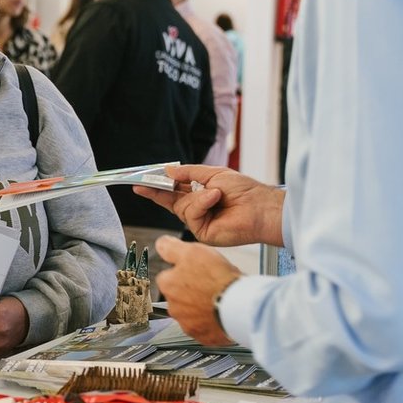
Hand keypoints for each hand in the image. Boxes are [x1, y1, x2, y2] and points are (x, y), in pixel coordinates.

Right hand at [136, 165, 284, 247]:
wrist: (261, 208)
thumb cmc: (245, 191)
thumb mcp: (213, 174)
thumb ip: (189, 172)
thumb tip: (168, 170)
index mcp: (200, 195)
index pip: (174, 190)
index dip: (158, 184)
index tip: (142, 179)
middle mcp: (198, 210)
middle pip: (169, 200)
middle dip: (156, 191)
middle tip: (141, 184)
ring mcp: (199, 222)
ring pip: (181, 206)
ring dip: (198, 196)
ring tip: (216, 193)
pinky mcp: (203, 232)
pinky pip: (191, 214)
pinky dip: (202, 203)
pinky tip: (215, 199)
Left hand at [155, 236, 240, 345]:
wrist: (238, 305)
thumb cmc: (217, 279)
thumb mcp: (192, 251)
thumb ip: (170, 248)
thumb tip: (160, 244)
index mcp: (168, 284)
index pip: (168, 276)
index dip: (185, 271)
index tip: (196, 270)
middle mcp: (173, 306)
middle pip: (180, 295)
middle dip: (192, 290)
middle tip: (210, 284)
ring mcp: (187, 323)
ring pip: (191, 312)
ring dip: (201, 306)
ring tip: (218, 297)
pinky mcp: (202, 336)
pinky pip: (204, 326)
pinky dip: (211, 320)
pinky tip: (221, 311)